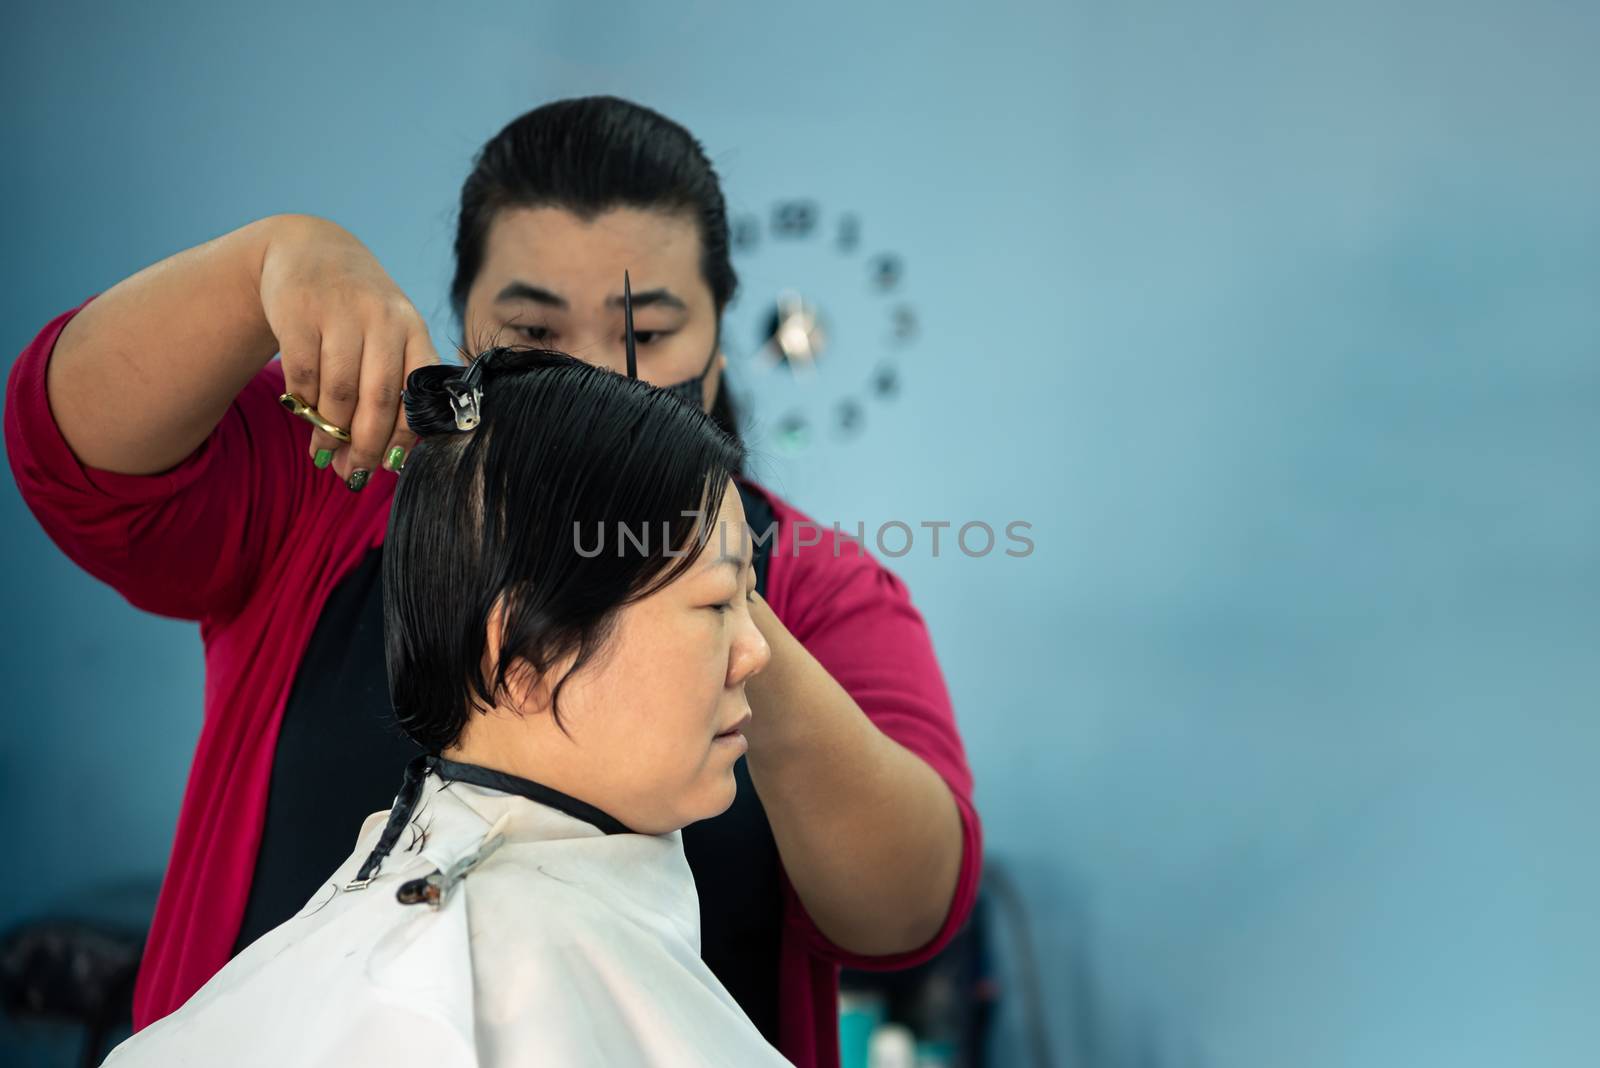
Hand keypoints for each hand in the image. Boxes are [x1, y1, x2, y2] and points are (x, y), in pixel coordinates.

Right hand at [258, 215, 439, 485]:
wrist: (308, 250)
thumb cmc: (356, 311)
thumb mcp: (387, 334)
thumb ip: (390, 388)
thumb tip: (383, 463)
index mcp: (413, 328)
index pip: (418, 392)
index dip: (406, 435)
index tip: (392, 467)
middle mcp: (383, 318)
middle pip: (378, 399)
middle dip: (367, 445)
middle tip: (355, 474)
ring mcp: (341, 313)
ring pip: (339, 393)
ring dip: (331, 431)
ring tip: (325, 452)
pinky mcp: (300, 313)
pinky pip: (303, 377)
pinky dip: (304, 405)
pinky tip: (304, 414)